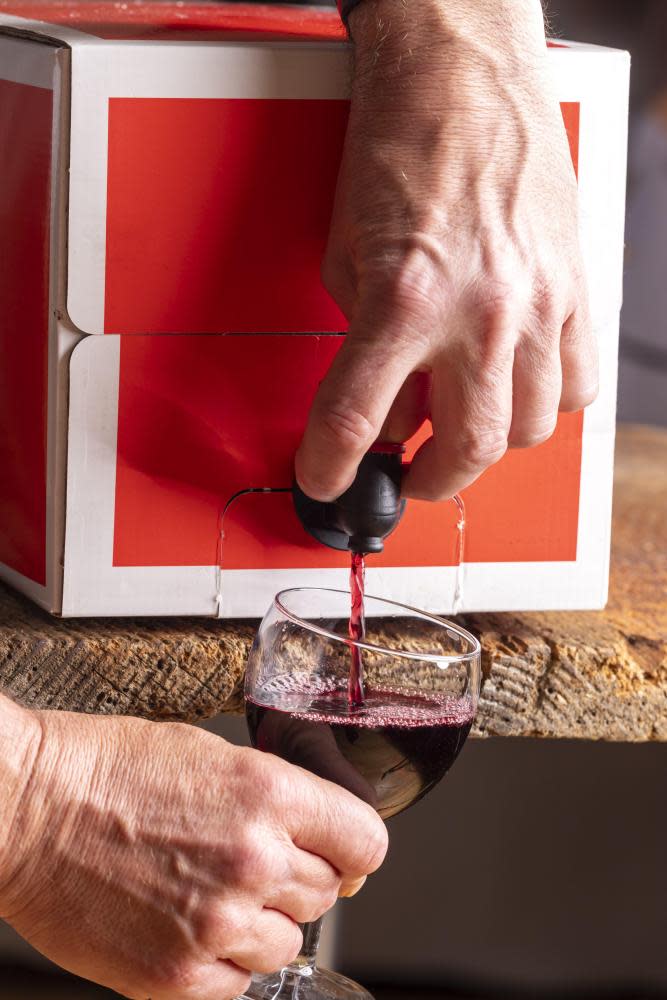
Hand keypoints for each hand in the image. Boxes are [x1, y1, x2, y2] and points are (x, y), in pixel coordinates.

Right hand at [0, 698, 386, 998]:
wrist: (32, 807)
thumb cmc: (111, 769)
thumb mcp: (213, 756)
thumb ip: (276, 801)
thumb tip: (317, 841)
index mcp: (269, 794)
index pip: (367, 842)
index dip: (353, 850)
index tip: (339, 855)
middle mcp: (254, 860)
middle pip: (325, 895)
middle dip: (296, 881)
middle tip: (250, 865)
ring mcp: (217, 922)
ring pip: (286, 946)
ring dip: (260, 926)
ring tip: (209, 895)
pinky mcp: (177, 974)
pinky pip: (238, 986)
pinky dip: (222, 963)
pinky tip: (187, 926)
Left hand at [296, 0, 596, 501]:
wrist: (464, 70)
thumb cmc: (401, 145)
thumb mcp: (347, 254)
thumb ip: (363, 343)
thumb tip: (386, 409)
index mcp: (405, 298)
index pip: (357, 419)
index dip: (332, 466)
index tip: (324, 482)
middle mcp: (480, 310)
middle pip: (467, 449)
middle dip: (429, 480)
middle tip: (409, 476)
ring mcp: (538, 302)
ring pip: (530, 428)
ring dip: (489, 443)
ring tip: (462, 427)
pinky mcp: (576, 287)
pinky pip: (577, 382)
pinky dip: (544, 401)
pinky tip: (515, 384)